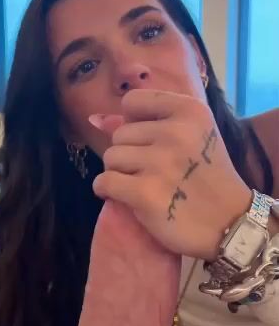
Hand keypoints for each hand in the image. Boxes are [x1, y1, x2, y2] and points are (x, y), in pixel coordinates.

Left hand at [91, 89, 252, 260]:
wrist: (230, 224)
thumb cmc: (207, 178)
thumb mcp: (190, 137)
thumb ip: (145, 122)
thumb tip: (95, 118)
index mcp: (189, 110)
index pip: (132, 101)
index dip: (134, 122)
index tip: (150, 142)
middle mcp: (175, 132)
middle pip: (119, 134)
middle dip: (129, 154)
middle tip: (152, 171)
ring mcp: (160, 163)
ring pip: (110, 158)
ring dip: (120, 173)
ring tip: (142, 184)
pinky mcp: (145, 193)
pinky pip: (104, 182)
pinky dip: (107, 191)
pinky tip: (124, 197)